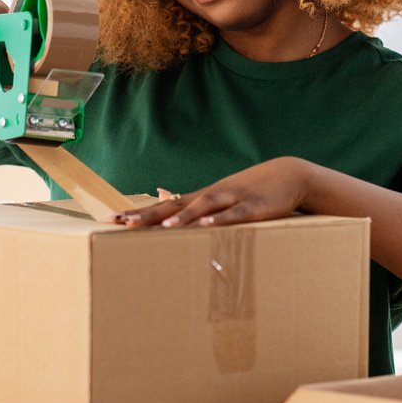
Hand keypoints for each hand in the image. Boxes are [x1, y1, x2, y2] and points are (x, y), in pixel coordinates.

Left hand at [114, 157, 314, 227]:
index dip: (138, 213)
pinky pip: (235, 215)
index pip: (163, 206)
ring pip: (203, 208)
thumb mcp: (221, 198)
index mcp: (201, 198)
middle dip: (148, 215)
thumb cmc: (251, 191)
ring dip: (183, 218)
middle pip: (174, 205)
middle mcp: (211, 196)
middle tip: (122, 223)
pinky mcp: (254, 208)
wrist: (289, 175)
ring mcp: (232, 199)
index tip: (112, 219)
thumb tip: (165, 200)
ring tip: (163, 227)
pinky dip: (221, 220)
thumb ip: (195, 205)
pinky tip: (208, 226)